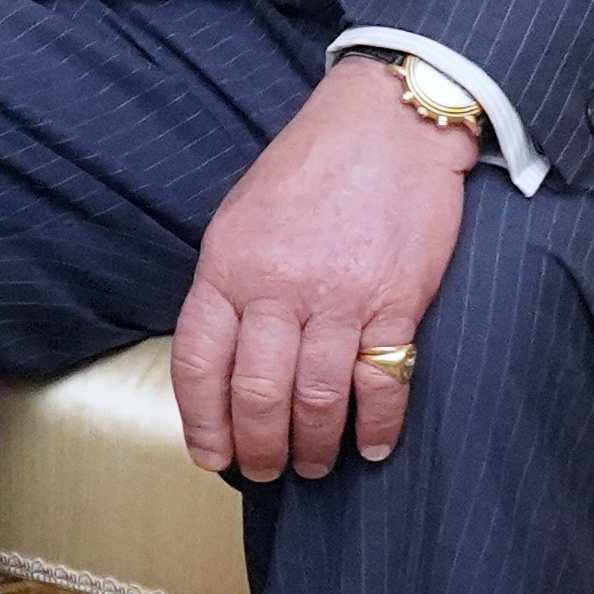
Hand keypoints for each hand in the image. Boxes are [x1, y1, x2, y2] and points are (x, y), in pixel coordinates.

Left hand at [170, 57, 478, 482]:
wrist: (389, 122)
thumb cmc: (312, 167)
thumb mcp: (242, 216)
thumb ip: (230, 284)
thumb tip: (224, 356)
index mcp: (228, 265)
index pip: (198, 363)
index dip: (201, 421)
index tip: (211, 456)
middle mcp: (277, 287)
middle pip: (256, 393)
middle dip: (258, 447)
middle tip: (266, 471)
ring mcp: (338, 298)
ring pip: (315, 398)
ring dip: (313, 445)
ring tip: (313, 465)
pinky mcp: (395, 302)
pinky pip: (381, 380)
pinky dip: (377, 424)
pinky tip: (372, 445)